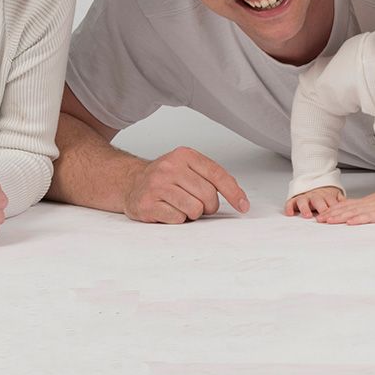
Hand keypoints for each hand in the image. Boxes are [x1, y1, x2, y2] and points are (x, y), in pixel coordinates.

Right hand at [123, 147, 249, 223]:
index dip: (233, 192)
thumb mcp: (187, 168)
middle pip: (207, 195)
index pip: (216, 174)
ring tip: (180, 206)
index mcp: (184, 155)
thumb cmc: (165, 178)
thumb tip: (239, 197)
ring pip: (194, 209)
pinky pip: (178, 219)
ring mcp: (157, 185)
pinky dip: (178, 219)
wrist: (131, 182)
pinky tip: (168, 210)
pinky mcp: (147, 204)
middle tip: (198, 205)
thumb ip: (211, 177)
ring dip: (192, 214)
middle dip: (208, 206)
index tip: (243, 205)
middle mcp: (169, 167)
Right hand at [284, 186, 343, 217]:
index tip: (336, 216)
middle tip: (322, 217)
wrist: (311, 182)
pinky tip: (290, 213)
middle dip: (320, 208)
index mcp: (326, 196)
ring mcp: (304, 197)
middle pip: (318, 201)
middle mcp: (315, 196)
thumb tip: (352, 206)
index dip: (333, 208)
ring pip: (304, 201)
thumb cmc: (324, 195)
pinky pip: (290, 203)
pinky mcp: (294, 200)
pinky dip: (289, 207)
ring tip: (307, 215)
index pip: (330, 202)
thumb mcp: (334, 196)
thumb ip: (341, 201)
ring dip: (305, 208)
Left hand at [316, 186, 374, 224]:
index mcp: (365, 201)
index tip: (322, 213)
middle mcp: (366, 203)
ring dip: (339, 217)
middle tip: (318, 218)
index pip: (345, 205)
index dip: (332, 209)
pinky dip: (357, 220)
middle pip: (345, 208)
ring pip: (352, 212)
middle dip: (331, 213)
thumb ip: (366, 207)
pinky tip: (349, 223)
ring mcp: (372, 208)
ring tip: (328, 220)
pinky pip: (367, 217)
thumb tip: (355, 213)